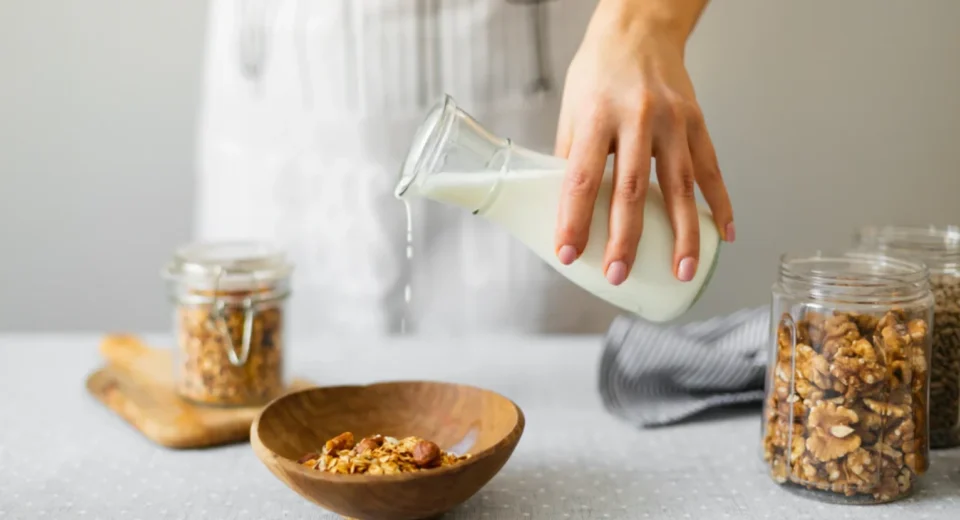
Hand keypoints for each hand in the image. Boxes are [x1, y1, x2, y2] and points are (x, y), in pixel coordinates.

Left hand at [553, 0, 733, 284]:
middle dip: (625, 238)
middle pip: (632, 189)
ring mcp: (673, 121)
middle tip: (618, 274)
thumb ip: (572, 157)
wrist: (639, 29)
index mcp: (597, 114)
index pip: (582, 177)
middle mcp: (637, 118)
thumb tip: (565, 210)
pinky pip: (712, 169)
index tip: (569, 253)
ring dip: (682, 234)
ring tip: (681, 271)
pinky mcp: (698, 122)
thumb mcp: (572, 108)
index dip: (574, 219)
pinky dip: (720, 204)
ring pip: (680, 186)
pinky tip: (725, 233)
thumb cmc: (599, 71)